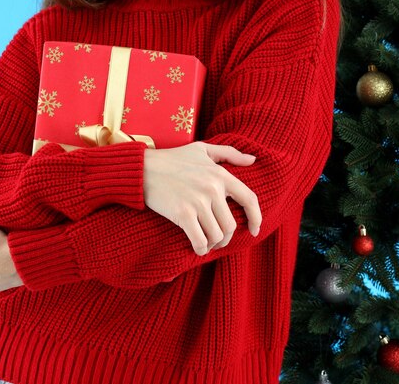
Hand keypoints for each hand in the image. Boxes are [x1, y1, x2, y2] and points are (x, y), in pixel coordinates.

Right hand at [143, 141, 261, 255]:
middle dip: (226, 237)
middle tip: (219, 240)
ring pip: (217, 235)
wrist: (142, 168)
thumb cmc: (172, 159)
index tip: (255, 230)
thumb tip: (253, 160)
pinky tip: (198, 248)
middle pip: (231, 225)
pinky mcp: (182, 214)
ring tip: (207, 243)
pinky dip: (201, 249)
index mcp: (220, 174)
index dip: (256, 217)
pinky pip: (200, 240)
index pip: (249, 199)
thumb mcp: (202, 149)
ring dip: (214, 244)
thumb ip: (229, 153)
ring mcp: (198, 202)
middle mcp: (212, 188)